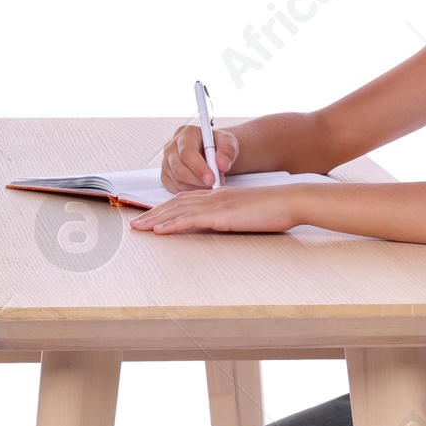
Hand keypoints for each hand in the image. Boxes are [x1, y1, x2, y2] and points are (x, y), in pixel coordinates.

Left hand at [130, 184, 299, 235]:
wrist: (290, 200)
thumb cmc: (275, 209)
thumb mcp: (247, 213)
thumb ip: (231, 218)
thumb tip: (220, 227)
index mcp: (219, 196)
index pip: (185, 200)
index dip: (166, 208)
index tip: (152, 217)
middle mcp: (213, 197)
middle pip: (175, 204)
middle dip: (153, 214)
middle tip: (136, 224)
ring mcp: (216, 204)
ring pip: (177, 210)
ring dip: (155, 219)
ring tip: (139, 228)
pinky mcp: (221, 214)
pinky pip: (190, 219)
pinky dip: (171, 224)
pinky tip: (159, 230)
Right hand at [159, 122, 239, 192]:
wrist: (212, 152)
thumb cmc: (217, 145)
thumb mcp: (228, 142)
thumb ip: (228, 151)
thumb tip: (223, 164)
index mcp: (185, 134)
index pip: (187, 153)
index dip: (199, 168)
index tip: (212, 178)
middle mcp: (171, 147)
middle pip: (179, 170)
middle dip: (199, 181)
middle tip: (215, 183)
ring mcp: (166, 162)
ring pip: (178, 182)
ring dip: (197, 187)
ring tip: (211, 182)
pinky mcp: (166, 175)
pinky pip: (175, 189)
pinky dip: (190, 191)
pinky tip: (202, 186)